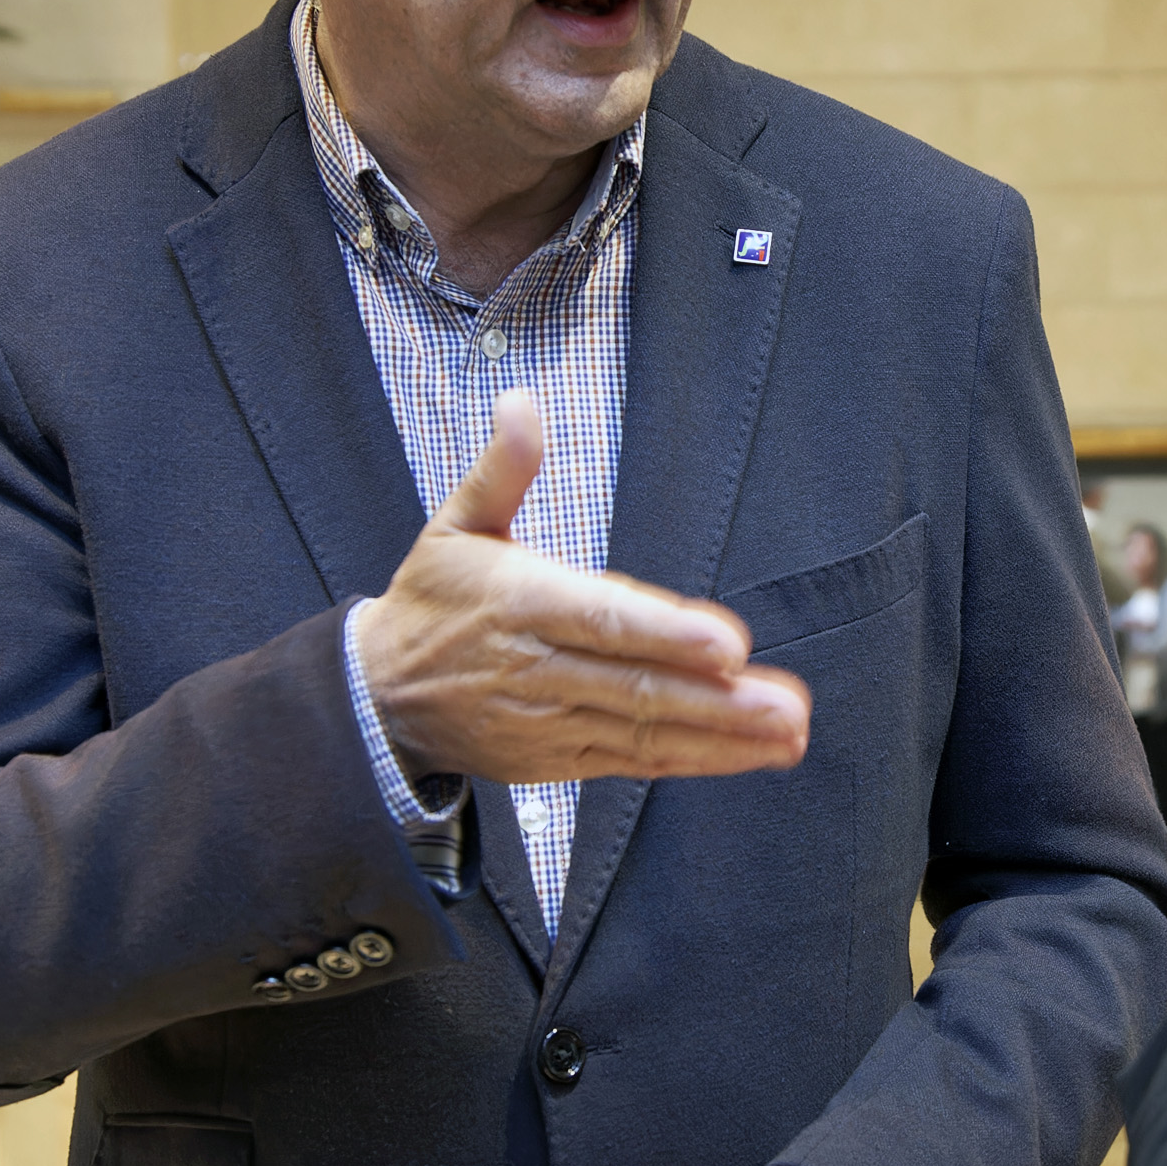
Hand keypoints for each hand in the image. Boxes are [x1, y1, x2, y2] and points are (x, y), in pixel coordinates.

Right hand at [360, 390, 809, 784]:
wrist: (379, 697)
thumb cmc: (432, 601)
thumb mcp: (454, 525)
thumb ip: (502, 470)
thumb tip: (521, 402)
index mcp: (521, 603)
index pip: (602, 622)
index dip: (667, 636)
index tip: (729, 645)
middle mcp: (539, 670)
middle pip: (637, 688)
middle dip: (717, 702)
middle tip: (787, 707)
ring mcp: (551, 723)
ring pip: (645, 733)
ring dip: (722, 737)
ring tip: (787, 734)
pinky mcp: (559, 760)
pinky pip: (635, 763)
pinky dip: (696, 762)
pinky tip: (751, 756)